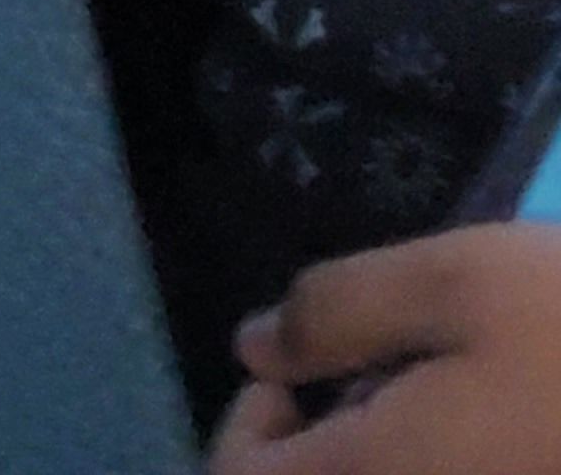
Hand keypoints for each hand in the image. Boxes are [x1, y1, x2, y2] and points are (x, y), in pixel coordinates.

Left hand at [212, 227, 560, 469]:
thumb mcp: (450, 279)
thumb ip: (332, 313)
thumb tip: (252, 348)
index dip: (244, 431)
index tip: (293, 370)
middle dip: (319, 454)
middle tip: (372, 384)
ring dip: (385, 458)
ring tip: (436, 403)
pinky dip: (440, 466)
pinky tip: (492, 433)